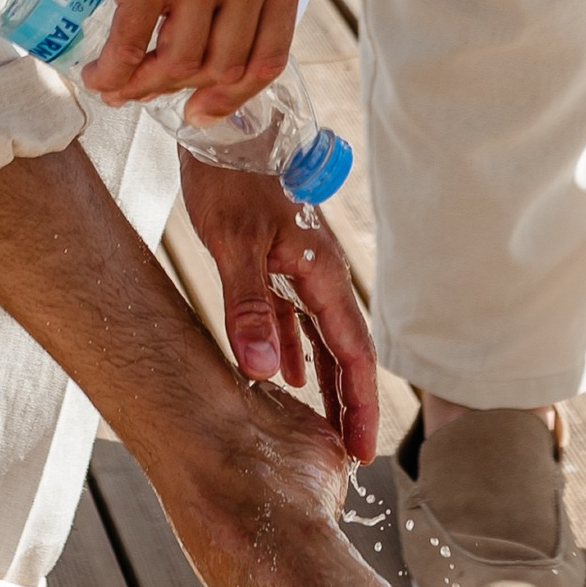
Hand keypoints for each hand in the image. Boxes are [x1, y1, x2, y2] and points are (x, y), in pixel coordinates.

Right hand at [69, 0, 304, 123]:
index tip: (201, 109)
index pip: (268, 59)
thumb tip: (214, 73)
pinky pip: (130, 50)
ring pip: (177, 66)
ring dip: (142, 86)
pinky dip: (111, 74)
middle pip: (220, 68)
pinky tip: (97, 74)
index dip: (232, 97)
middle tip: (147, 86)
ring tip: (118, 82)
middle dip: (179, 89)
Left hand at [178, 154, 378, 460]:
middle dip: (351, 403)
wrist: (221, 130)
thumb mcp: (235, 243)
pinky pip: (291, 319)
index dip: (361, 404)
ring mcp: (298, 269)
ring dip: (324, 383)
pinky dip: (290, 350)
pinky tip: (280, 376)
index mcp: (321, 273)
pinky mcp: (273, 262)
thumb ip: (250, 307)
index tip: (364, 450)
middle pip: (345, 351)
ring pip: (319, 338)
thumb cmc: (231, 178)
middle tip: (352, 456)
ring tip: (324, 430)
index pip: (353, 352)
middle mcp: (318, 275)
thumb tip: (263, 373)